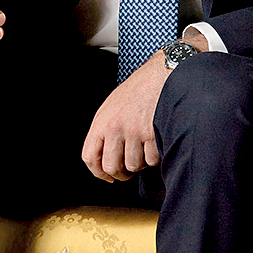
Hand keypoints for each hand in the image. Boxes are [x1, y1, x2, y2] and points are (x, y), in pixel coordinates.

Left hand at [80, 30, 208, 180]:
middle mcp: (115, 127)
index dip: (98, 172)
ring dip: (140, 163)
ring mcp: (135, 131)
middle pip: (112, 167)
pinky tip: (155, 142)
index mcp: (102, 121)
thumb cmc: (138, 91)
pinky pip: (152, 160)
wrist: (162, 75)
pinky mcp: (154, 134)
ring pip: (134, 166)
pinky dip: (155, 157)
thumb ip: (106, 131)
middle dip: (121, 174)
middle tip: (128, 171)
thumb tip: (104, 161)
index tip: (107, 177)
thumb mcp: (112, 107)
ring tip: (143, 148)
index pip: (90, 157)